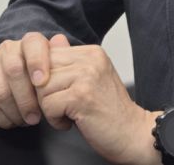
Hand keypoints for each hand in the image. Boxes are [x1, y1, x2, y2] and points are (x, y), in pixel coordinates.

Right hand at [0, 31, 69, 127]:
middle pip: (13, 70)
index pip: (32, 44)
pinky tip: (10, 120)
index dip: (37, 62)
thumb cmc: (39, 75)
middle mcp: (6, 49)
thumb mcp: (55, 65)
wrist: (17, 80)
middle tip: (35, 117)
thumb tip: (59, 40)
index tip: (42, 82)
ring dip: (14, 112)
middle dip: (26, 99)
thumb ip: (60, 53)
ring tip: (24, 121)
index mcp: (28, 42)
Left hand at [36, 44, 161, 164]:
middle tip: (64, 107)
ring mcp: (86, 76)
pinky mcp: (81, 96)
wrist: (132, 133)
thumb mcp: (91, 78)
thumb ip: (71, 60)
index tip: (63, 94)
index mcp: (92, 52)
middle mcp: (90, 59)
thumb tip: (54, 39)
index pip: (48, 56)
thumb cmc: (110, 111)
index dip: (48, 81)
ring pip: (41, 89)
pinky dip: (55, 120)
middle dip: (46, 94)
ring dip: (50, 108)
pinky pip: (48, 105)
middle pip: (41, 71)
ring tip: (70, 114)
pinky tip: (72, 122)